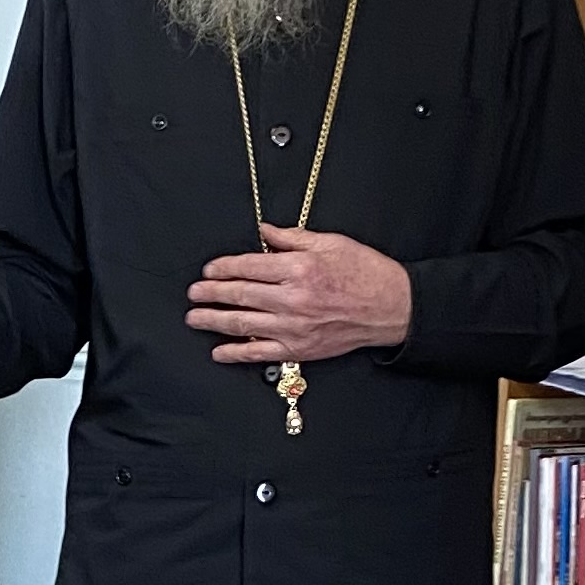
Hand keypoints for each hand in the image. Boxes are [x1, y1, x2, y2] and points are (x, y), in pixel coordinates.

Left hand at [185, 228, 412, 363]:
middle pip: (240, 295)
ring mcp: (293, 326)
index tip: (209, 270)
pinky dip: (236, 353)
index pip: (249, 266)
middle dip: (211, 293)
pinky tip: (218, 351)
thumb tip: (263, 231)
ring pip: (243, 324)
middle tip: (193, 293)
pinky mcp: (298, 348)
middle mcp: (293, 298)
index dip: (224, 268)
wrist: (390, 307)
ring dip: (214, 321)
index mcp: (299, 268)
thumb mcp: (330, 243)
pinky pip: (259, 352)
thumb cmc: (364, 273)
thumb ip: (292, 238)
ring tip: (194, 318)